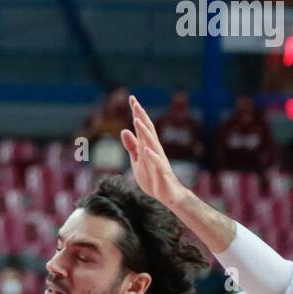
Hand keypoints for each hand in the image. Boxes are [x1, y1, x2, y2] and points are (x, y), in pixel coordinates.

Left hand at [121, 94, 187, 209]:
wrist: (167, 195)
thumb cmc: (153, 177)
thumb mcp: (137, 161)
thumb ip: (131, 146)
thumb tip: (124, 130)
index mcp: (148, 147)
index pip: (142, 127)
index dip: (137, 113)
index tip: (131, 98)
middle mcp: (154, 150)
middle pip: (148, 130)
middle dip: (141, 116)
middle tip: (134, 102)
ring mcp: (159, 161)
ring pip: (152, 143)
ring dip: (145, 132)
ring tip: (137, 120)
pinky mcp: (162, 173)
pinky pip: (157, 163)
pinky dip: (152, 156)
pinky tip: (146, 150)